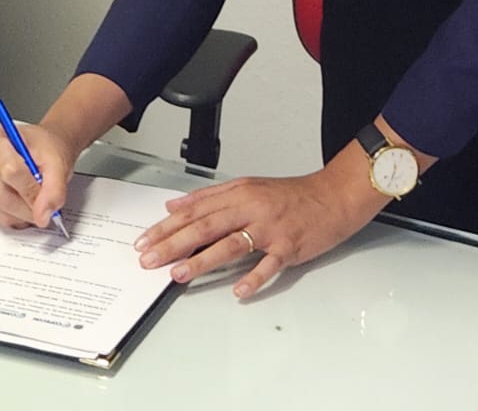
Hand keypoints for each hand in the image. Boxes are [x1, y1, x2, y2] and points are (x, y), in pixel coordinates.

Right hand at [0, 121, 75, 230]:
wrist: (42, 148)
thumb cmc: (46, 148)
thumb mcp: (59, 162)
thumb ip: (54, 189)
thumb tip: (43, 214)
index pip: (10, 171)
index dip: (30, 190)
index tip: (46, 199)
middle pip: (2, 194)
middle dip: (28, 206)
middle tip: (45, 204)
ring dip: (23, 214)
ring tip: (37, 199)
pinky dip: (15, 216)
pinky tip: (25, 201)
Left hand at [133, 149, 384, 299]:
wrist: (332, 196)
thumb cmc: (291, 195)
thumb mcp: (249, 187)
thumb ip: (211, 197)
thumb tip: (176, 206)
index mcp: (239, 193)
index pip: (195, 210)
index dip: (167, 226)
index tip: (144, 240)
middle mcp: (251, 208)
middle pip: (206, 226)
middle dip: (173, 243)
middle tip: (149, 260)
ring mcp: (270, 228)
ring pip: (231, 244)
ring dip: (202, 260)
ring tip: (179, 273)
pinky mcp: (289, 246)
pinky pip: (269, 264)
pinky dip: (254, 278)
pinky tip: (238, 291)